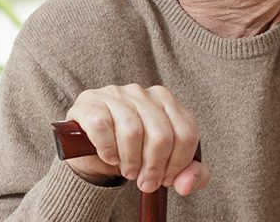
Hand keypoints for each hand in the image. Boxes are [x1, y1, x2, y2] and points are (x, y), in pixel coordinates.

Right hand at [64, 84, 209, 195]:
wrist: (93, 153)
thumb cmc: (134, 154)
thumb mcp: (167, 166)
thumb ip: (189, 175)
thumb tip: (187, 185)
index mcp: (166, 100)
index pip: (186, 132)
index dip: (178, 163)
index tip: (166, 179)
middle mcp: (142, 93)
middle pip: (161, 134)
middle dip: (155, 167)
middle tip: (145, 182)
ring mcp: (114, 95)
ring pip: (132, 131)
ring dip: (131, 161)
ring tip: (128, 171)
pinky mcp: (90, 104)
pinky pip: (102, 127)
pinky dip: (108, 150)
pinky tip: (110, 157)